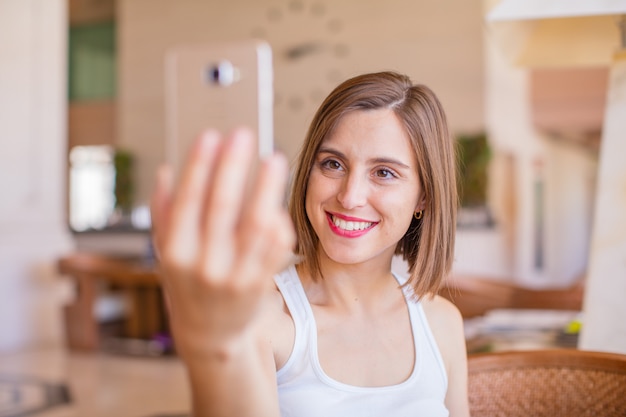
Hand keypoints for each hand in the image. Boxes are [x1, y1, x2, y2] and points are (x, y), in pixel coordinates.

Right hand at [150, 128, 294, 357]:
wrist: (211, 334)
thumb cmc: (188, 286)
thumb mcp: (165, 253)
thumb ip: (164, 213)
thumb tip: (165, 171)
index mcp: (176, 253)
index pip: (189, 201)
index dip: (201, 166)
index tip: (212, 136)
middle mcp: (204, 265)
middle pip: (223, 206)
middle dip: (234, 166)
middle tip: (243, 136)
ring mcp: (235, 276)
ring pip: (256, 224)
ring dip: (267, 187)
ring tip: (273, 159)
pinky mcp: (261, 282)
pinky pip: (275, 246)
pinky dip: (278, 218)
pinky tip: (278, 198)